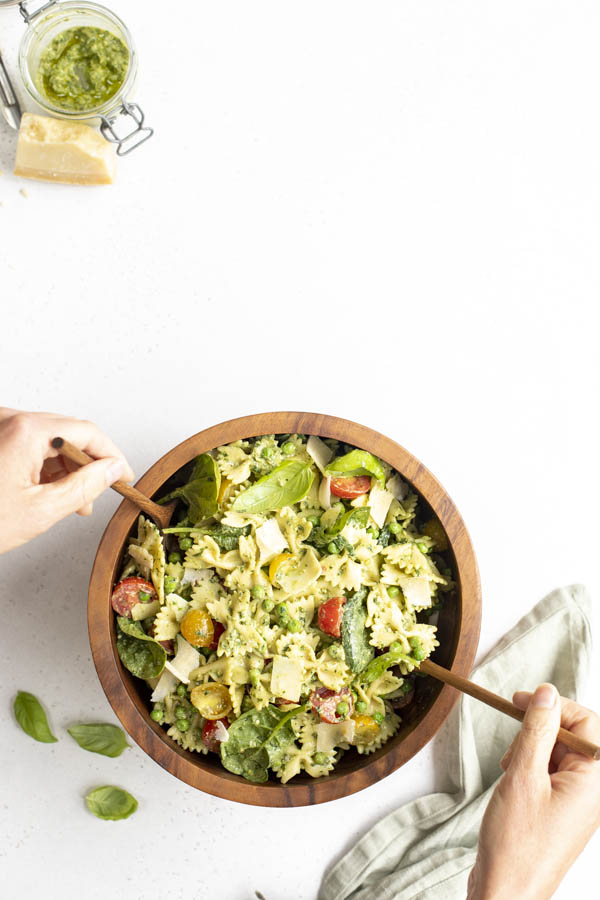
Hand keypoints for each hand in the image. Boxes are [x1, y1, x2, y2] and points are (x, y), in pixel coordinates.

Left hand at [0, 408, 133, 553]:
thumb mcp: (43, 509)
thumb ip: (86, 486)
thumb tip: (112, 470)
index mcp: (26, 431)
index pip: (87, 432)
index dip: (112, 455)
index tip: (123, 475)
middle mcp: (10, 420)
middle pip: (68, 433)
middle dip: (88, 464)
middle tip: (99, 493)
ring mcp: (0, 427)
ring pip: (49, 439)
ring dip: (66, 467)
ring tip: (73, 501)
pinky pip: (28, 443)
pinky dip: (44, 465)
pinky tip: (49, 491)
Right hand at [467, 684, 599, 899]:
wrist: (507, 894)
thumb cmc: (517, 844)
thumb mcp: (523, 776)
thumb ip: (537, 731)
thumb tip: (547, 694)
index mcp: (593, 781)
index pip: (586, 723)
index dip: (554, 706)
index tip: (521, 702)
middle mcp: (592, 792)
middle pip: (573, 737)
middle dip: (540, 729)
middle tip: (511, 731)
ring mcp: (577, 804)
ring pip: (559, 755)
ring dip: (532, 748)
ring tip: (509, 765)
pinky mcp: (561, 813)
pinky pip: (551, 776)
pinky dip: (530, 768)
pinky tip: (511, 779)